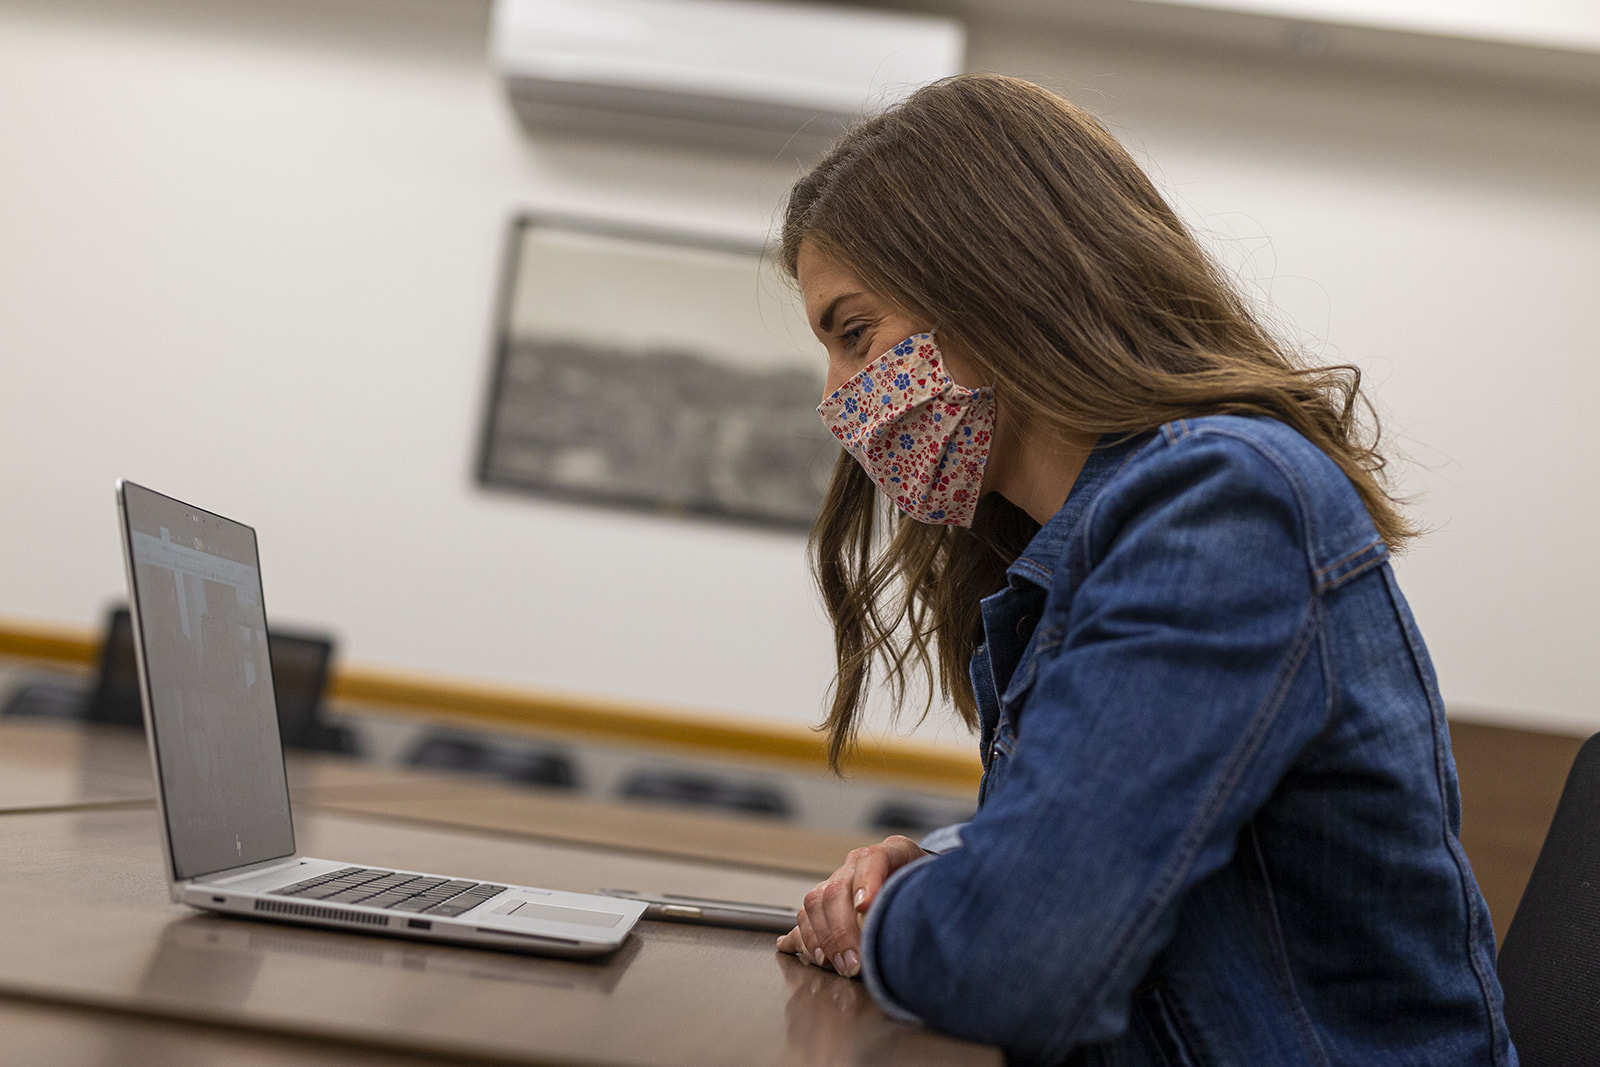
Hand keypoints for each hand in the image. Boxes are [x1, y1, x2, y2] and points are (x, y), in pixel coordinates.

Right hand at [775, 835, 925, 977]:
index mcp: (893, 852)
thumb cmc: (929, 891)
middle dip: (842, 930)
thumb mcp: (936, 890)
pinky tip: (795, 949)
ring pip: (815, 901)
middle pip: (838, 888)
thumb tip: (911, 933)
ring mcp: (839, 880)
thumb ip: (923, 902)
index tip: (865, 908)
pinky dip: (803, 937)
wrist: (917, 885)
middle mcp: (859, 864)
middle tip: (854, 962)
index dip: (868, 882)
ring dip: (821, 937)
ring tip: (834, 964)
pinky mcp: (826, 902)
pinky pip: (805, 916)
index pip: (875, 859)